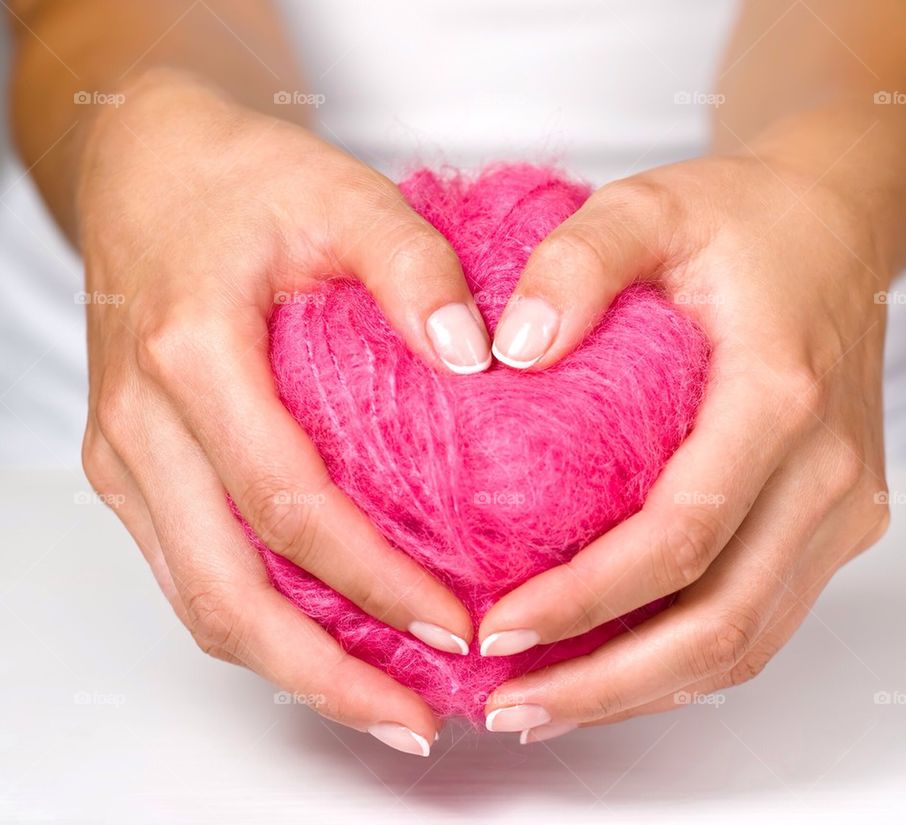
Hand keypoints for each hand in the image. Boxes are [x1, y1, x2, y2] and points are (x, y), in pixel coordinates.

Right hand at [77, 69, 490, 754]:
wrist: (145, 166)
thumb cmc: (241, 179)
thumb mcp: (342, 193)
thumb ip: (414, 268)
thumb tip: (481, 359)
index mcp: (193, 358)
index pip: (289, 506)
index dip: (374, 583)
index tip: (456, 627)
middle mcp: (142, 425)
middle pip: (224, 593)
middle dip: (324, 674)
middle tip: (417, 719)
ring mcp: (126, 455)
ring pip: (199, 599)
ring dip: (289, 665)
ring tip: (380, 701)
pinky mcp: (132, 466)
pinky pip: (191, 569)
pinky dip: (259, 619)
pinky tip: (327, 636)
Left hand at [479, 153, 890, 738]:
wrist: (838, 225)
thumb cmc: (744, 219)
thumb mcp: (649, 205)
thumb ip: (579, 262)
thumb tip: (509, 352)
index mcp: (780, 394)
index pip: (683, 533)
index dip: (588, 598)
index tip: (499, 627)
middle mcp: (825, 469)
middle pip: (723, 622)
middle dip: (608, 682)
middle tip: (508, 706)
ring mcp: (842, 505)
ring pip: (747, 640)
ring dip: (642, 689)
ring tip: (543, 707)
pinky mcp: (834, 521)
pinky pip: (760, 616)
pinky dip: (682, 661)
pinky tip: (610, 668)